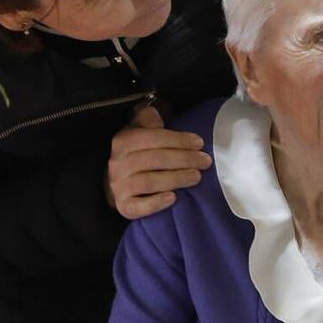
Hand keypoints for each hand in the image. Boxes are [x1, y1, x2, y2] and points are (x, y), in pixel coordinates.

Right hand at [105, 104, 210, 218]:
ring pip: (148, 182)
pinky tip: (173, 198)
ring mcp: (118, 187)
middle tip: (205, 161)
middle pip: (153, 160)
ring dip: (175, 179)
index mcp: (122, 142)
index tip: (199, 143)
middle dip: (183, 159)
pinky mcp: (124, 207)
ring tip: (196, 176)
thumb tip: (157, 115)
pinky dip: (155, 203)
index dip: (177, 140)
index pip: (151, 138)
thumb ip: (148, 121)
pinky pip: (137, 207)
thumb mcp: (140, 132)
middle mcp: (118, 164)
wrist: (120, 184)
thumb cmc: (138, 155)